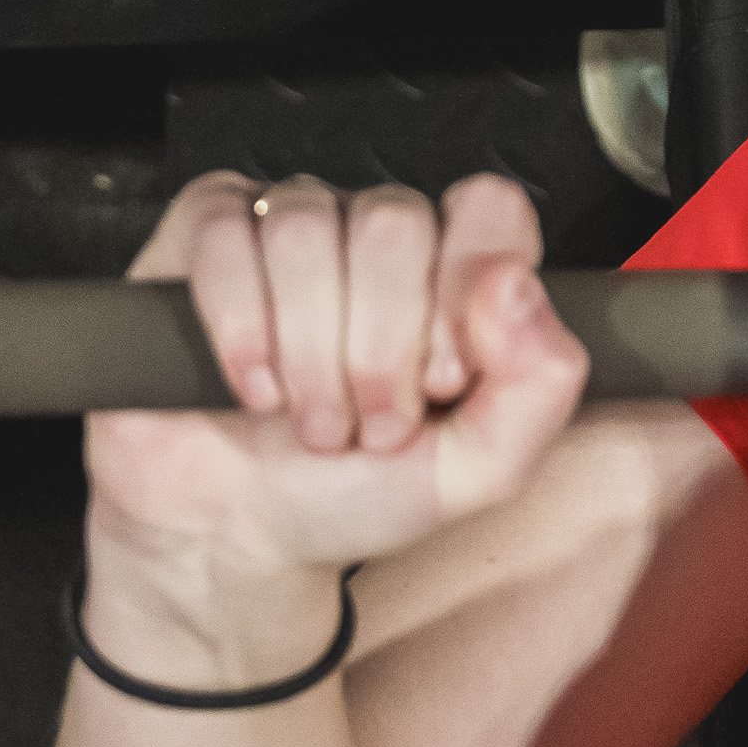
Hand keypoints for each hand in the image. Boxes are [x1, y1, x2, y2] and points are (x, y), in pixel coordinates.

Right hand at [77, 172, 589, 668]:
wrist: (242, 536)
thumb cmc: (359, 492)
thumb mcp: (479, 469)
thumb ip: (538, 386)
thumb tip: (516, 282)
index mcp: (457, 269)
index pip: (487, 210)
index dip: (465, 292)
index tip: (445, 381)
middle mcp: (379, 233)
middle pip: (394, 223)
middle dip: (379, 348)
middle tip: (372, 426)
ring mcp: (293, 223)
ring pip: (305, 231)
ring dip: (308, 353)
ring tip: (312, 421)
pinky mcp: (210, 233)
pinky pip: (226, 236)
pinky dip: (240, 327)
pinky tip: (255, 388)